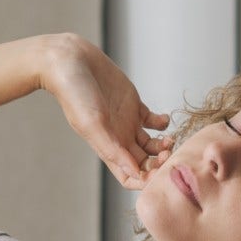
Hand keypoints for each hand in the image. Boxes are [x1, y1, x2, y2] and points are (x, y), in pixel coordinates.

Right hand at [37, 34, 172, 189]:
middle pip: (145, 162)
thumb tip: (134, 173)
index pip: (129, 176)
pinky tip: (163, 119)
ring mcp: (127, 122)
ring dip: (163, 145)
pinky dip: (163, 123)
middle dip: (159, 163)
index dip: (145, 179)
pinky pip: (154, 121)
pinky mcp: (134, 105)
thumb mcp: (93, 124)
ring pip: (152, 144)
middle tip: (167, 153)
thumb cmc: (75, 94)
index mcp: (107, 148)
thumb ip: (113, 149)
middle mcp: (118, 138)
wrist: (72, 61)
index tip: (157, 171)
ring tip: (168, 138)